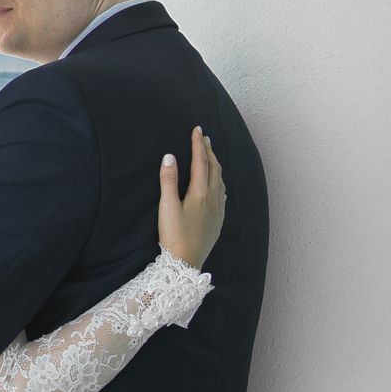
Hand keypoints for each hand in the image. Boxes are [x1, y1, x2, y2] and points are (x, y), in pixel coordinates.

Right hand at [158, 125, 225, 266]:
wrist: (187, 261)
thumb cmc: (174, 235)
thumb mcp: (167, 207)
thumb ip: (168, 181)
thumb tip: (170, 156)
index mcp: (200, 193)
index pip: (201, 162)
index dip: (199, 145)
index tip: (197, 130)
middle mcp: (213, 199)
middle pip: (214, 169)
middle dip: (209, 151)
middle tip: (203, 137)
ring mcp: (218, 210)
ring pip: (221, 180)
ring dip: (216, 165)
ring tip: (210, 155)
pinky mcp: (218, 220)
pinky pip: (223, 194)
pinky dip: (220, 181)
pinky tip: (218, 184)